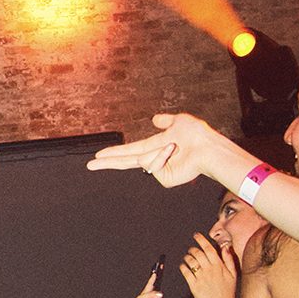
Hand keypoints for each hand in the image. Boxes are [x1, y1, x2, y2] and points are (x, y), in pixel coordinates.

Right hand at [86, 113, 219, 185]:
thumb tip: (155, 119)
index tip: (99, 155)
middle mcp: (154, 159)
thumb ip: (166, 120)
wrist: (208, 147)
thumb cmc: (196, 135)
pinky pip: (152, 164)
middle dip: (108, 162)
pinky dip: (161, 156)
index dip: (114, 153)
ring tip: (174, 147)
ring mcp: (158, 170)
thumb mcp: (179, 121)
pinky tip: (173, 153)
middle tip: (90, 165)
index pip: (130, 151)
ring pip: (142, 160)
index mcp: (155, 147)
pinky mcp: (163, 178)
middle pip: (126, 162)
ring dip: (158, 150)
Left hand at [179, 232, 238, 297]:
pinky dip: (183, 267)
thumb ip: (229, 260)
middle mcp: (210, 271)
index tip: (196, 235)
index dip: (201, 240)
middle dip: (192, 249)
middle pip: (198, 253)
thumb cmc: (228, 292)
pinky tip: (183, 266)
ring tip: (187, 258)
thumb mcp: (233, 275)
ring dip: (187, 257)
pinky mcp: (194, 286)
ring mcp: (202, 278)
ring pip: (191, 261)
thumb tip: (225, 247)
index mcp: (220, 266)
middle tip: (191, 249)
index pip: (209, 249)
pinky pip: (186, 273)